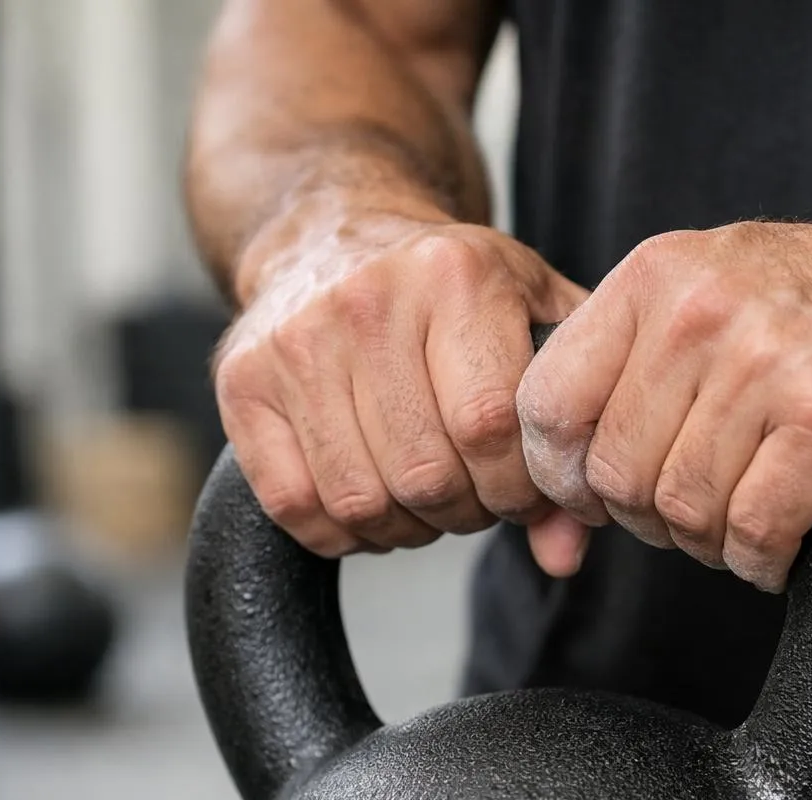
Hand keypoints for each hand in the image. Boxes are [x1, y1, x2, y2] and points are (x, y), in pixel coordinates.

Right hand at [215, 196, 589, 571]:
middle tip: (475, 497)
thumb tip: (564, 553)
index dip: (516, 487)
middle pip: (425, 475)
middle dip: (465, 512)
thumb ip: (569, 425)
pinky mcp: (242, 381)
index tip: (524, 492)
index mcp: (455, 275)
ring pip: (360, 501)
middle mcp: (367, 300)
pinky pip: (294, 505)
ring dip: (405, 528)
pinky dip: (340, 532)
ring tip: (425, 499)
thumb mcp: (535, 321)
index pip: (489, 426)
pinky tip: (369, 502)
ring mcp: (295, 341)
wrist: (337, 234)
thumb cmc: (454, 291)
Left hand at [517, 216, 811, 590]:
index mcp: (657, 277)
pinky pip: (752, 531)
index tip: (599, 496)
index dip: (561, 472)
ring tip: (751, 517)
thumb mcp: (720, 283)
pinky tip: (787, 540)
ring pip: (682, 511)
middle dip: (649, 519)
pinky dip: (763, 559)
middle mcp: (700, 312)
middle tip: (699, 511)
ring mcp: (766, 363)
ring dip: (712, 542)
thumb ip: (637, 353)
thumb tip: (562, 460)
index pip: (546, 402)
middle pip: (614, 474)